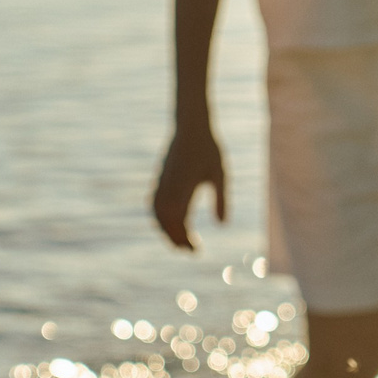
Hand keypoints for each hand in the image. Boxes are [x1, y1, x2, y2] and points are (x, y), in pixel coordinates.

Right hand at [152, 128, 227, 249]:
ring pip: (157, 214)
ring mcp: (161, 183)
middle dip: (176, 239)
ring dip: (166, 230)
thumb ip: (221, 199)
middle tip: (190, 251)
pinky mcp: (159, 179)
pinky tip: (170, 223)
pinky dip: (160, 218)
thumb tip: (222, 224)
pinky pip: (155, 204)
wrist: (191, 127)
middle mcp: (168, 187)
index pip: (180, 221)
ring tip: (180, 241)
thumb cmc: (209, 149)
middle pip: (166, 222)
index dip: (185, 238)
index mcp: (183, 188)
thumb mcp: (220, 174)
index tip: (196, 250)